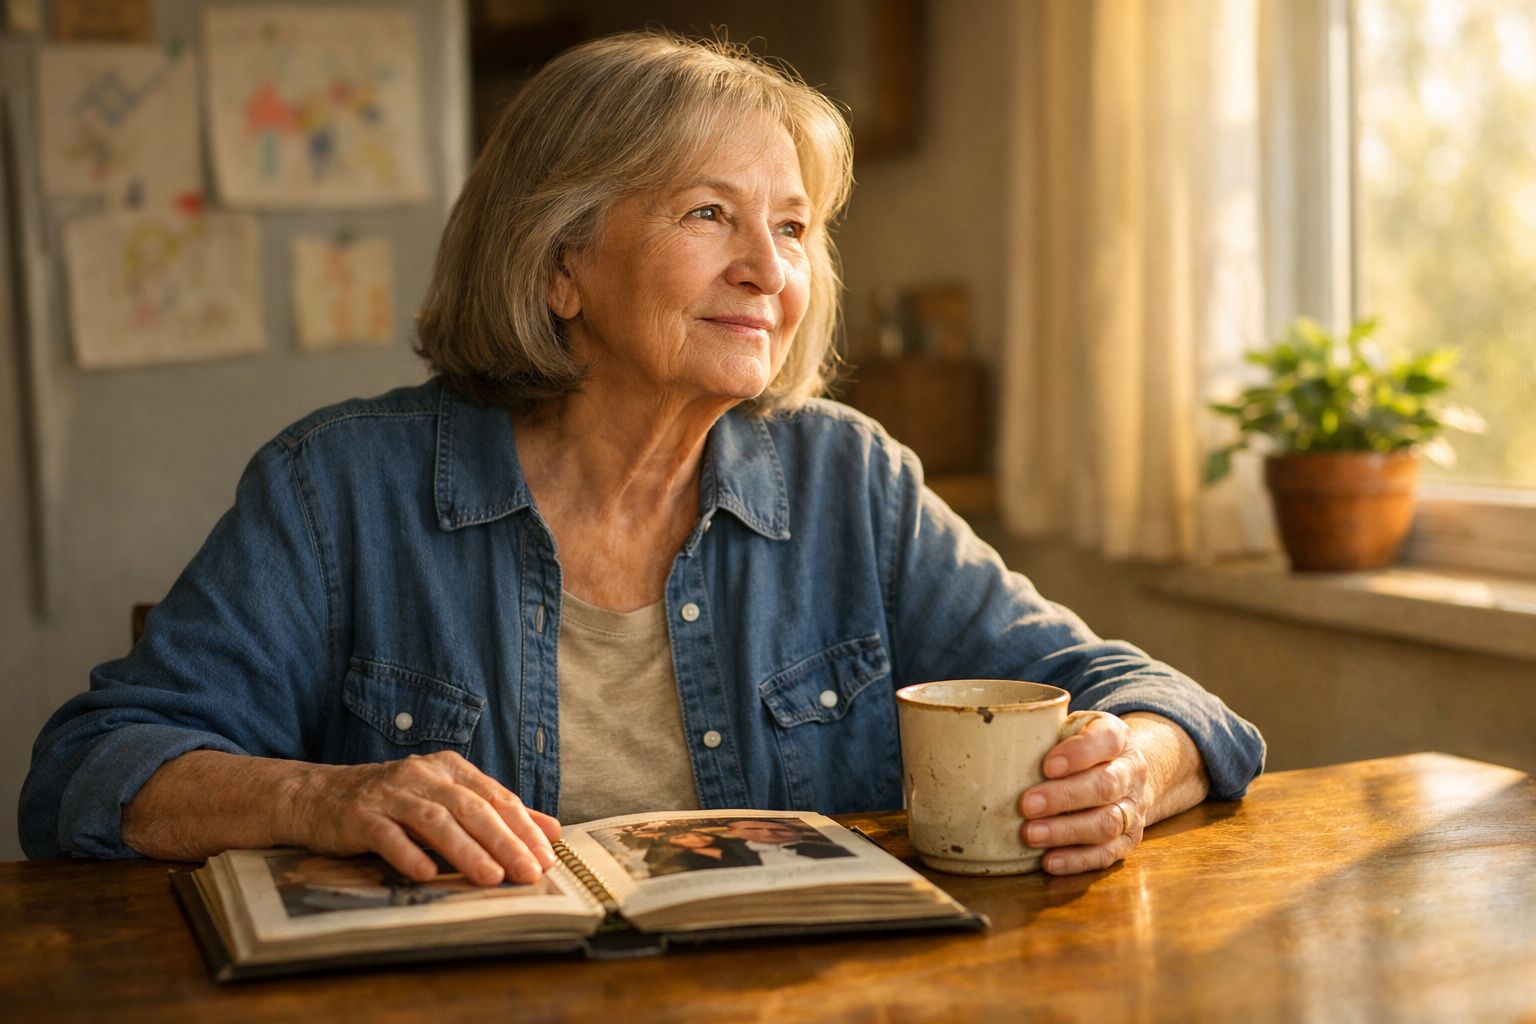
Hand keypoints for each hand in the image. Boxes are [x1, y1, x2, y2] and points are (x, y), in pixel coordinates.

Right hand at [291, 752, 560, 886]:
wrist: (319, 795)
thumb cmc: (392, 803)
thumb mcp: (446, 799)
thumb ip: (496, 813)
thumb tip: (551, 830)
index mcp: (450, 769)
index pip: (496, 797)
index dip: (524, 827)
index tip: (546, 858)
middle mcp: (423, 776)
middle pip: (471, 808)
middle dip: (504, 841)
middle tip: (528, 872)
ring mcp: (390, 795)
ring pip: (435, 821)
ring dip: (466, 850)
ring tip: (490, 877)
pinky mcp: (360, 816)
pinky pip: (387, 835)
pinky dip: (408, 854)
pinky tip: (426, 874)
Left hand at [1017, 711, 1149, 874]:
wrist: (1128, 772)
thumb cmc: (1084, 749)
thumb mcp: (1073, 728)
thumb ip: (1046, 732)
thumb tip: (992, 745)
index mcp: (1118, 738)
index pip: (1107, 740)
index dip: (1079, 753)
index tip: (1047, 766)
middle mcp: (1131, 773)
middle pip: (1106, 786)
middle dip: (1064, 797)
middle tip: (1027, 804)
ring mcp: (1133, 808)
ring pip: (1107, 823)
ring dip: (1066, 831)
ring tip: (1031, 834)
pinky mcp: (1128, 839)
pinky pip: (1107, 853)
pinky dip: (1078, 860)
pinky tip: (1050, 860)